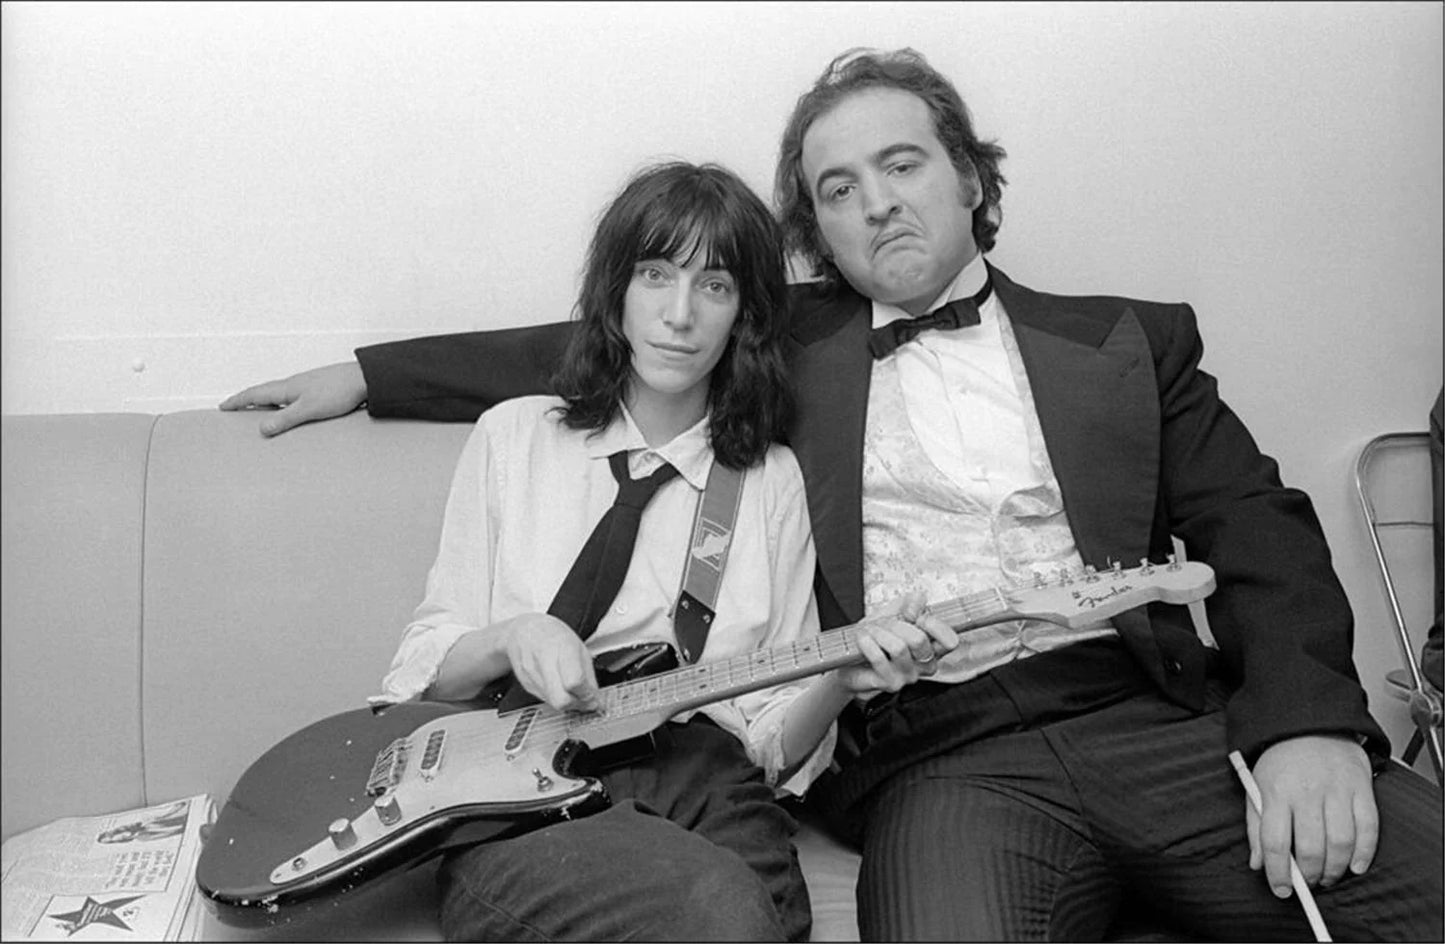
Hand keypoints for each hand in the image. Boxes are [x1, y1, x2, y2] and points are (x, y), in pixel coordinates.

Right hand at [218, 361, 366, 436]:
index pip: (255, 394)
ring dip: (264, 402)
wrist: (365, 379)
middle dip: (247, 400)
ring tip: (257, 411)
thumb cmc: (339, 391)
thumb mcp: (309, 409)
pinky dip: (282, 404)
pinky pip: (291, 398)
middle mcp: (293, 385)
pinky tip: (289, 410)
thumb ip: (285, 419)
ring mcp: (305, 386)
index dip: (238, 401)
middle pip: (263, 393)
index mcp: (287, 388)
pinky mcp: (318, 390)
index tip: (223, 406)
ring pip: (278, 395)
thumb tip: (261, 428)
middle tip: (234, 408)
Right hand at [498, 613, 599, 712]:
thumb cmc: (553, 635)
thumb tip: (595, 700)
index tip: (593, 696)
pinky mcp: (525, 685)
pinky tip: (559, 686)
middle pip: (561, 699)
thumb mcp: (579, 647)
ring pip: (554, 704)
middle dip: (577, 705)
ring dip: (568, 703)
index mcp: (562, 646)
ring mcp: (531, 674)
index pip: (575, 681)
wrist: (523, 630)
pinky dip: (557, 698)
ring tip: (574, 691)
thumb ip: (588, 675)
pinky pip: (545, 700)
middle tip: (585, 701)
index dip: (587, 694)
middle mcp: (543, 661)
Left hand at [835, 591, 958, 696]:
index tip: (913, 615)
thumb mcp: (891, 615)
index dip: (933, 624)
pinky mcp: (891, 684)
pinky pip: (879, 657)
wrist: (851, 662)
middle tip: (881, 623)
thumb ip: (907, 604)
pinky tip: (862, 639)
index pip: (950, 640)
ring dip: (878, 632)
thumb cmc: (874, 639)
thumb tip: (920, 597)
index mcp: (932, 647)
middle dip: (895, 624)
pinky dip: (867, 642)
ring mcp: (909, 676)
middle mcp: (925, 664)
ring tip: (868, 631)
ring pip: (899, 647)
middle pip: (919, 640)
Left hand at [1245, 734, 1377, 895]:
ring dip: (1335, 869)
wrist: (1309, 722)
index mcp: (1275, 792)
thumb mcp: (1257, 787)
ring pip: (1340, 842)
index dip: (1278, 873)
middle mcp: (1306, 791)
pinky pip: (1368, 827)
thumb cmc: (1281, 760)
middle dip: (1310, 875)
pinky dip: (1364, 853)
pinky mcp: (1361, 788)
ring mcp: (1336, 789)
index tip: (1282, 890)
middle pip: (1310, 847)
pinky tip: (1354, 865)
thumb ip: (1255, 827)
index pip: (1274, 842)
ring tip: (1328, 876)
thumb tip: (1258, 864)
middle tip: (1308, 883)